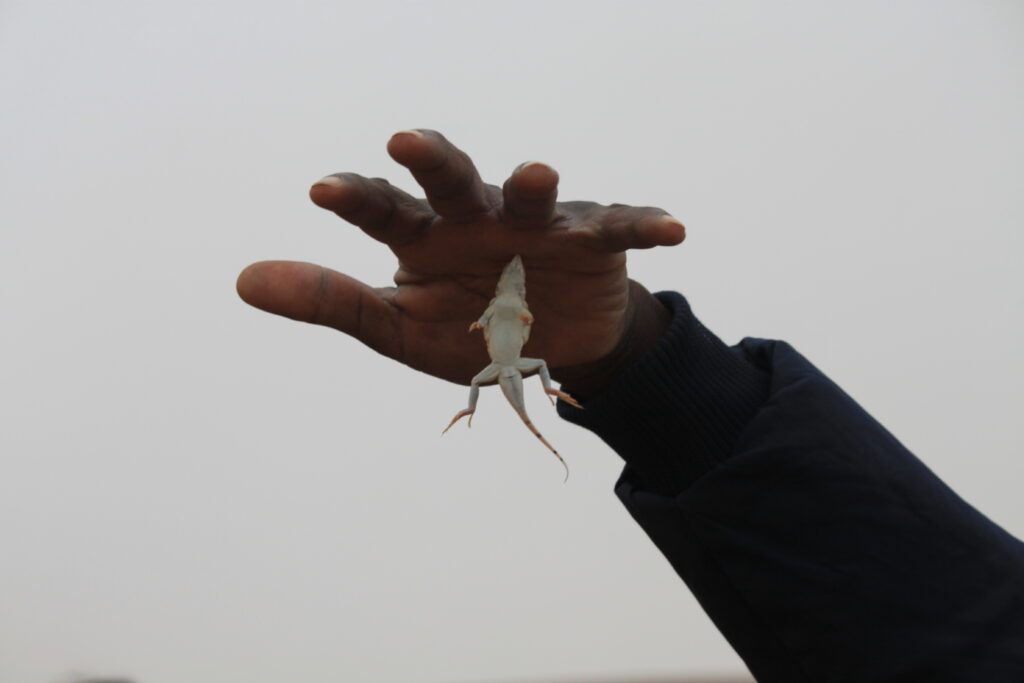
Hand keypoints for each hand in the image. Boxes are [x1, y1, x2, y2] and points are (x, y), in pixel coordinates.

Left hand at [236, 129, 684, 396]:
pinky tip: (671, 229)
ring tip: (535, 173)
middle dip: (432, 159)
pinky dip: (642, 225)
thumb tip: (242, 279)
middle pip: (451, 179)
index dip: (356, 198)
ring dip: (533, 184)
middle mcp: (477, 218)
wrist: (552, 350)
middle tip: (405, 139)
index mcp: (425, 238)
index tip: (323, 192)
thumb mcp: (396, 327)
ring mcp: (537, 225)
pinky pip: (618, 228)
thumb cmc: (469, 328)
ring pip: (531, 196)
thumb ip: (330, 301)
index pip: (383, 209)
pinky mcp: (593, 241)